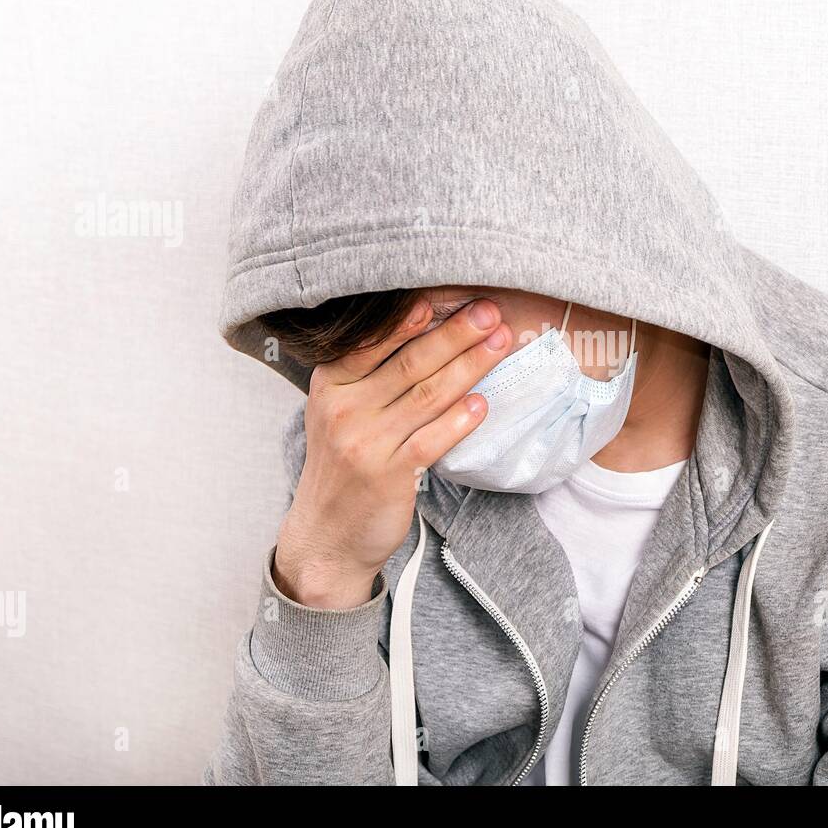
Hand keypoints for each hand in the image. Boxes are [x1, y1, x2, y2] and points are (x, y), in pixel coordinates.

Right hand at [272, 297, 510, 607]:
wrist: (328, 534)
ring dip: (469, 366)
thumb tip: (426, 325)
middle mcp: (343, 409)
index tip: (446, 293)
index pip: (372, 341)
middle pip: (410, 363)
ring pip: (427, 396)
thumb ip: (370, 374)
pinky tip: (482, 403)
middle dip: (455, 334)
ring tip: (500, 343)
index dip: (410, 317)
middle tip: (490, 312)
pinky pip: (433, 440)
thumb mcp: (338, 412)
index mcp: (330, 385)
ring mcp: (365, 443)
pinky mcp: (389, 475)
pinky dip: (460, 420)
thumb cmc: (344, 464)